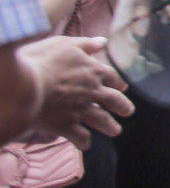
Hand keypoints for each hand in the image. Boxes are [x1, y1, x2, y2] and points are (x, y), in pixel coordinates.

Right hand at [19, 36, 133, 149]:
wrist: (23, 87)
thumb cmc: (41, 61)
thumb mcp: (64, 44)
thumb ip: (85, 44)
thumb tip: (102, 42)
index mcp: (93, 71)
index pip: (112, 77)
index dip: (118, 83)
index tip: (123, 88)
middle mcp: (92, 92)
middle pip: (113, 101)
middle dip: (122, 106)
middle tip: (128, 111)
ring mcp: (80, 110)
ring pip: (102, 121)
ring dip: (110, 126)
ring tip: (116, 131)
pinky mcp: (66, 126)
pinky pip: (80, 136)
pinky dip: (84, 141)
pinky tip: (86, 145)